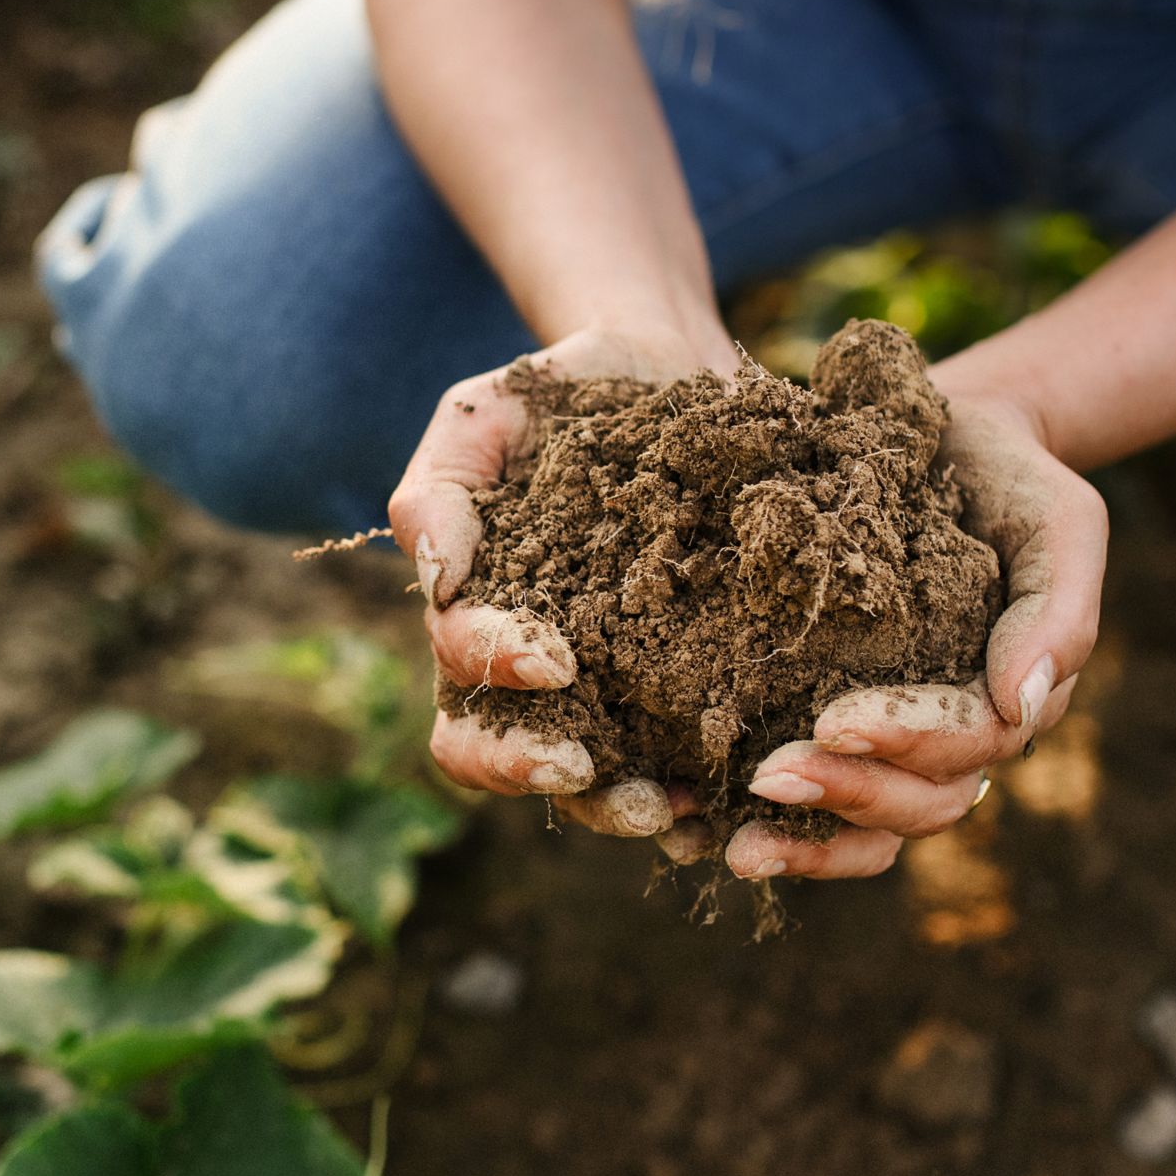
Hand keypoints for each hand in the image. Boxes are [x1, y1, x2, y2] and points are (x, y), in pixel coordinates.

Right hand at [389, 321, 737, 839]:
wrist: (670, 368)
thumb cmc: (562, 394)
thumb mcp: (485, 415)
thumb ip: (440, 488)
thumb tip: (436, 580)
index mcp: (479, 615)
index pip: (461, 674)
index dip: (494, 678)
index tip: (552, 661)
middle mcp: (541, 669)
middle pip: (508, 756)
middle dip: (538, 772)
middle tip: (589, 771)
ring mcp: (617, 683)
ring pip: (597, 779)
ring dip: (623, 804)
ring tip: (674, 807)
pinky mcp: (691, 679)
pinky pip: (687, 756)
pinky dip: (707, 791)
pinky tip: (738, 797)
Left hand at [724, 385, 1108, 880]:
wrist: (951, 441)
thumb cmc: (1011, 479)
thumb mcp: (1059, 522)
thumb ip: (1057, 612)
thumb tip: (1020, 706)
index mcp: (1010, 697)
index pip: (968, 743)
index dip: (905, 740)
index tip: (832, 721)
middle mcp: (956, 737)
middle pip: (917, 803)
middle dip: (846, 794)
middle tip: (768, 777)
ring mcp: (897, 741)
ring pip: (870, 826)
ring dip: (807, 842)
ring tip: (736, 847)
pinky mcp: (835, 722)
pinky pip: (816, 803)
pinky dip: (768, 827)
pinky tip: (696, 830)